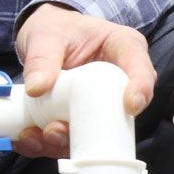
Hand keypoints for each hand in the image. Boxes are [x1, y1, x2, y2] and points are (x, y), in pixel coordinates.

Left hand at [13, 2, 155, 158]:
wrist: (45, 40)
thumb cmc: (56, 29)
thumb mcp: (47, 35)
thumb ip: (42, 58)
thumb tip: (37, 88)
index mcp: (124, 49)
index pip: (142, 70)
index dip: (141, 89)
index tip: (130, 106)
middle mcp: (120, 82)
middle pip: (121, 112)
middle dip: (93, 130)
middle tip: (59, 129)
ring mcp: (103, 105)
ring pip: (96, 132)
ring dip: (66, 141)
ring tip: (38, 136)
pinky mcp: (84, 121)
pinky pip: (75, 138)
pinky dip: (50, 144)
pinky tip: (31, 138)